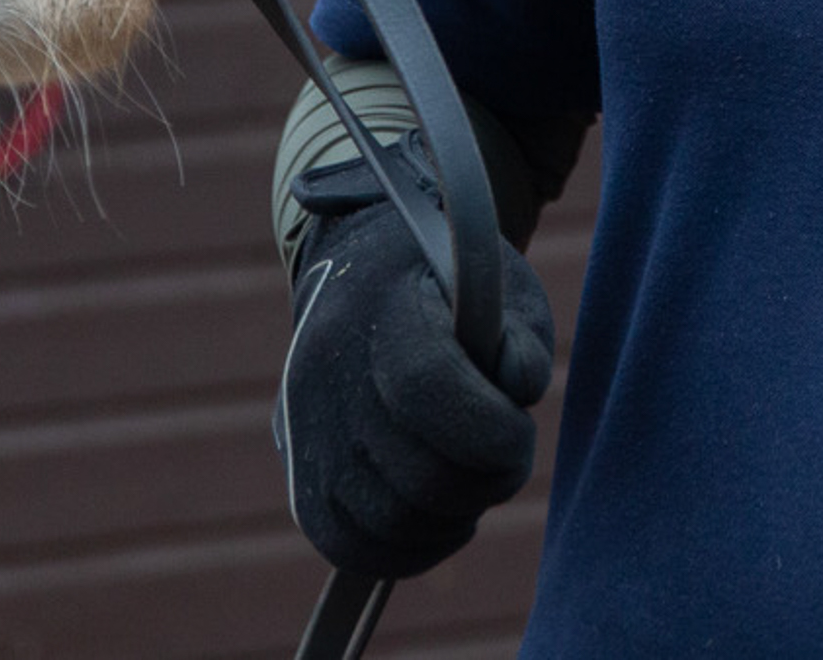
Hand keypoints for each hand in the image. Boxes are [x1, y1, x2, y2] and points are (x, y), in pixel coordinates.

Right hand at [275, 153, 555, 578]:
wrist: (362, 275)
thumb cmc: (449, 282)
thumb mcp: (500, 282)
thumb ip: (521, 340)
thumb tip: (516, 389)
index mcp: (379, 307)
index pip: (426, 388)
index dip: (489, 428)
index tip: (519, 426)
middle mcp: (325, 372)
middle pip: (416, 473)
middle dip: (487, 478)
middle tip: (508, 454)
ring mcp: (305, 432)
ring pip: (390, 522)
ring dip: (454, 516)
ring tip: (475, 478)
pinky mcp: (301, 478)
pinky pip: (351, 547)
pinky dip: (411, 548)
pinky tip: (444, 516)